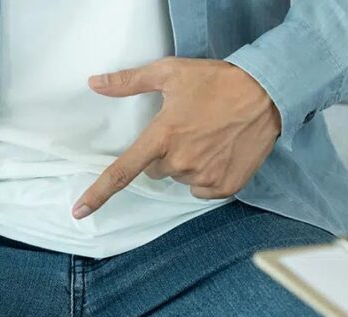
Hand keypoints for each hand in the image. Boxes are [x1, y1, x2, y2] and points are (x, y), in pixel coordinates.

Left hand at [71, 57, 280, 218]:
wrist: (267, 94)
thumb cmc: (217, 81)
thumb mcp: (171, 73)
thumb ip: (129, 81)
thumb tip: (94, 83)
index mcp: (163, 137)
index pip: (122, 172)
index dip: (98, 194)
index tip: (79, 212)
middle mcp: (181, 161)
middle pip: (156, 170)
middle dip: (164, 155)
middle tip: (186, 131)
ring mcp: (204, 177)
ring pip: (181, 178)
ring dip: (188, 163)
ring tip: (209, 137)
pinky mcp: (226, 186)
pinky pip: (203, 189)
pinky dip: (208, 175)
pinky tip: (221, 152)